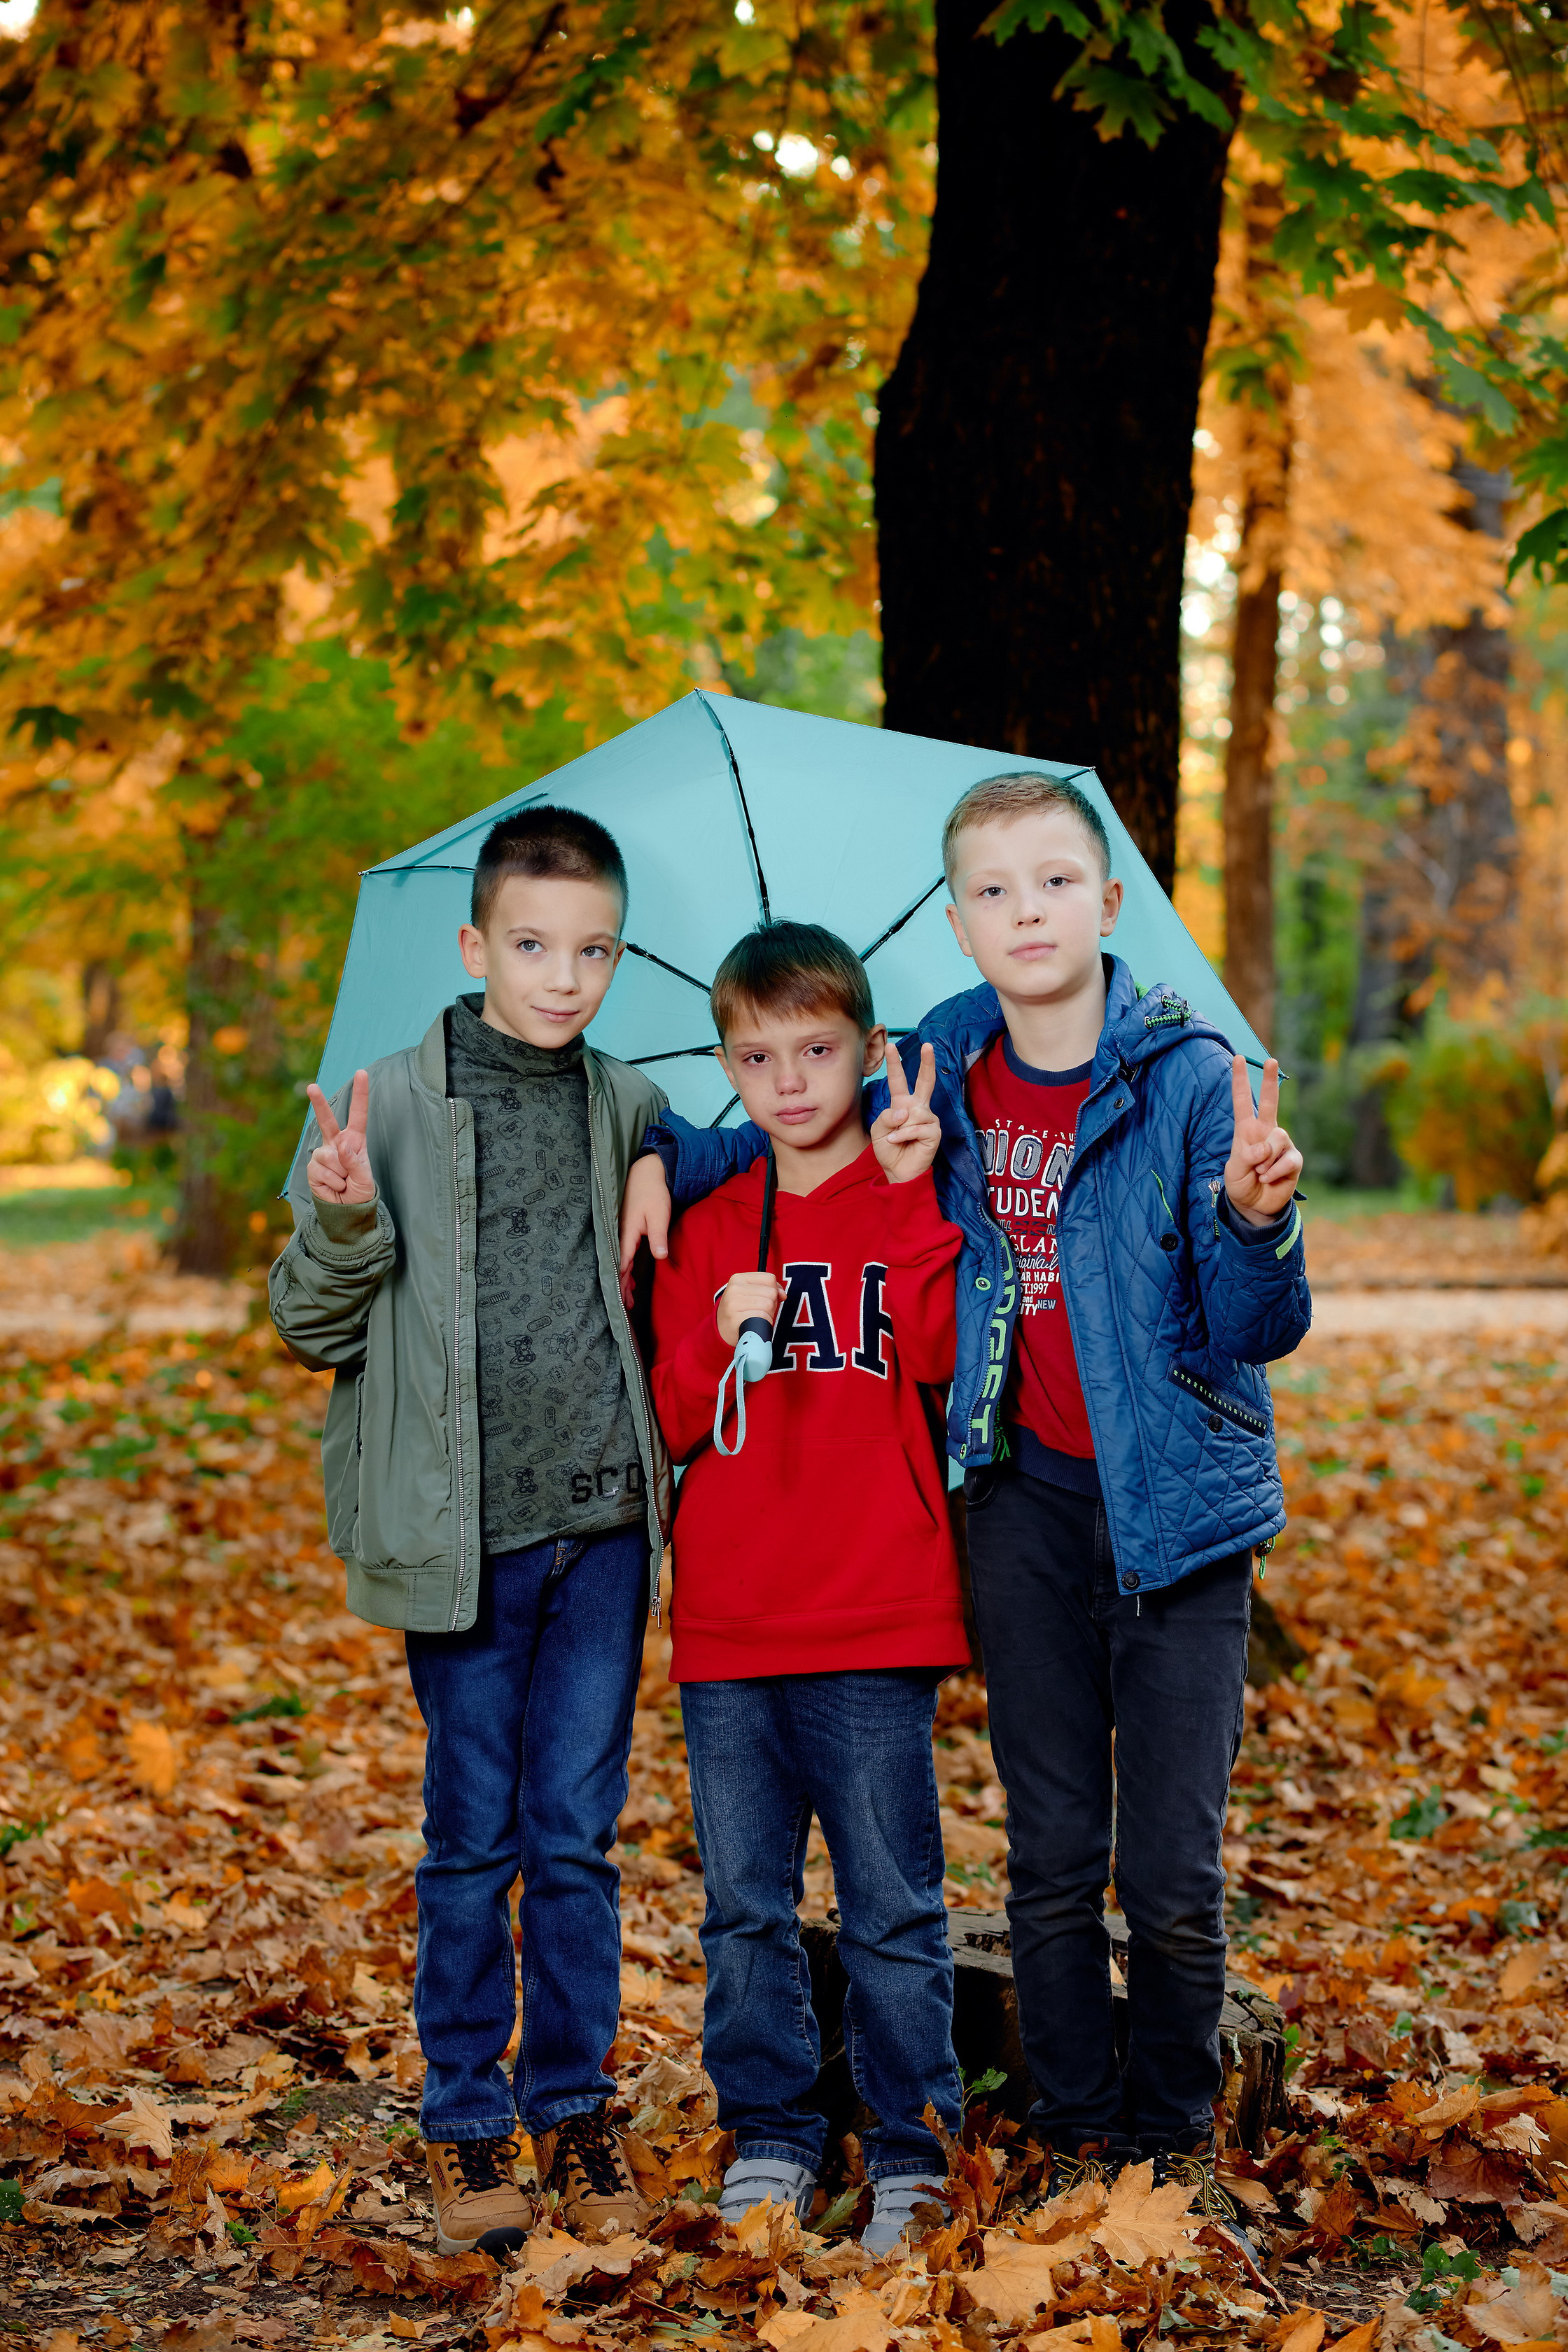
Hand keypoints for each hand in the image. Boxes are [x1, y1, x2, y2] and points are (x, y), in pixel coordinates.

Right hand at [304, 1069, 374, 1205]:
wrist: (346, 1210)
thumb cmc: (359, 1191)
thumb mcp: (365, 1178)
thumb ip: (355, 1162)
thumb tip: (340, 1147)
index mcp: (354, 1140)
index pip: (358, 1114)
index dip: (360, 1094)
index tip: (361, 1073)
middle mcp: (337, 1143)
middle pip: (327, 1120)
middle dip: (318, 1103)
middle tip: (311, 1086)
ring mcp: (323, 1155)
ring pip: (328, 1157)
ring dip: (340, 1174)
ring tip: (344, 1182)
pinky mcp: (312, 1168)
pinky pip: (321, 1171)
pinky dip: (332, 1182)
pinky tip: (334, 1187)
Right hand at [619, 1153, 671, 1306]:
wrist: (647, 1172)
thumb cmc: (653, 1192)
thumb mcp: (659, 1214)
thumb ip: (658, 1236)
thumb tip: (659, 1257)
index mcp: (627, 1234)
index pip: (622, 1264)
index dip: (621, 1283)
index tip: (622, 1300)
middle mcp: (621, 1235)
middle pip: (619, 1266)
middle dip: (622, 1286)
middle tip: (627, 1306)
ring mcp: (623, 1232)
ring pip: (620, 1260)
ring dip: (624, 1278)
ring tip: (628, 1296)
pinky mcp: (627, 1229)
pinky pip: (623, 1252)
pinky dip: (626, 1266)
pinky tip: (630, 1273)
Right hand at [717, 1271, 781, 1347]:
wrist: (722, 1331)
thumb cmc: (740, 1311)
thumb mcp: (751, 1294)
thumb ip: (769, 1289)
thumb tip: (782, 1294)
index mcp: (738, 1279)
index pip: (770, 1278)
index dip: (773, 1291)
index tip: (763, 1299)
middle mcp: (734, 1288)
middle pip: (771, 1292)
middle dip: (770, 1305)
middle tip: (757, 1311)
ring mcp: (733, 1303)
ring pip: (768, 1305)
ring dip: (767, 1315)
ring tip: (755, 1318)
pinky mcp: (736, 1318)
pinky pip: (762, 1317)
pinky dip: (763, 1323)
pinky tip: (753, 1324)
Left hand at [870, 1040, 940, 1183]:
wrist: (898, 1172)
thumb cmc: (889, 1149)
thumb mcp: (878, 1130)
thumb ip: (886, 1116)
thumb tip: (905, 1111)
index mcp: (902, 1104)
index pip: (898, 1080)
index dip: (894, 1064)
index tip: (891, 1045)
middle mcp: (918, 1108)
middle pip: (925, 1081)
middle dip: (927, 1063)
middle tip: (927, 1045)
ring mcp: (928, 1119)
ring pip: (912, 1113)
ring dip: (899, 1128)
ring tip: (896, 1139)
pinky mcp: (934, 1132)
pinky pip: (916, 1127)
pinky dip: (903, 1136)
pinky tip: (900, 1142)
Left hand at [1224, 1055, 1302, 1224]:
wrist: (1255, 1206)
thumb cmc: (1242, 1184)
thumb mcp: (1234, 1171)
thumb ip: (1247, 1156)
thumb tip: (1265, 1148)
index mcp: (1246, 1130)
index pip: (1243, 1101)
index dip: (1240, 1080)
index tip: (1238, 1058)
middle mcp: (1266, 1132)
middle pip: (1271, 1102)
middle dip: (1269, 1081)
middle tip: (1270, 1060)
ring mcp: (1282, 1145)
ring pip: (1278, 1138)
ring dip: (1265, 1159)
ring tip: (1259, 1172)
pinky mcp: (1294, 1159)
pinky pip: (1286, 1160)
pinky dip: (1273, 1172)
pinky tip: (1268, 1179)